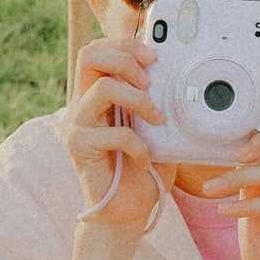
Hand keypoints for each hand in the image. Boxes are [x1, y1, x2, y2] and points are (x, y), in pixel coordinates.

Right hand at [64, 37, 162, 229]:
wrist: (126, 214)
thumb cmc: (143, 172)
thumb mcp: (156, 130)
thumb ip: (158, 102)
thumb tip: (183, 75)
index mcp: (95, 97)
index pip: (98, 51)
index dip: (125, 45)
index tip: (154, 58)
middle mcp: (80, 106)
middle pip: (90, 55)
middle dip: (126, 59)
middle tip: (150, 82)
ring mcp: (76, 126)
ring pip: (104, 88)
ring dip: (139, 100)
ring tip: (157, 121)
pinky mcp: (79, 148)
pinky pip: (116, 133)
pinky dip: (139, 146)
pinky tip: (146, 162)